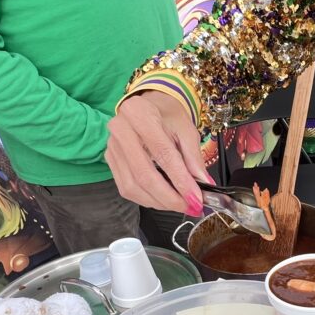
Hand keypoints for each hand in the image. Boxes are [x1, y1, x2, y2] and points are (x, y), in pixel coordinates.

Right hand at [105, 91, 208, 213]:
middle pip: (144, 175)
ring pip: (133, 186)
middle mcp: (120, 129)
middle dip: (169, 197)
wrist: (148, 107)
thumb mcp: (187, 130)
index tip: (196, 198)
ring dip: (159, 202)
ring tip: (179, 205)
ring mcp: (111, 146)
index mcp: (139, 114)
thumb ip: (194, 158)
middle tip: (189, 207)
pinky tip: (163, 200)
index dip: (181, 180)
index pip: (163, 154)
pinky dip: (147, 199)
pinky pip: (126, 188)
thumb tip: (205, 185)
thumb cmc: (168, 117)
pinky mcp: (110, 160)